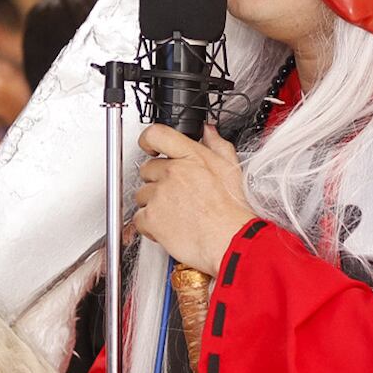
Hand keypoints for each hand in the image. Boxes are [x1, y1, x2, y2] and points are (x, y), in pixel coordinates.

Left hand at [133, 124, 256, 274]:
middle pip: (147, 169)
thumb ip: (217, 145)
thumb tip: (208, 132)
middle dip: (157, 181)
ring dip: (152, 204)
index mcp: (191, 156)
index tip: (149, 148)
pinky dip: (149, 225)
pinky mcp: (151, 218)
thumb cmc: (233, 211)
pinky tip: (168, 228)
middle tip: (174, 195)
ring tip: (174, 214)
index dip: (148, 140)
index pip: (156, 134)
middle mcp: (172, 172)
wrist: (230, 241)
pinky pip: (139, 218)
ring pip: (142, 195)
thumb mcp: (231, 169)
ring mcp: (159, 194)